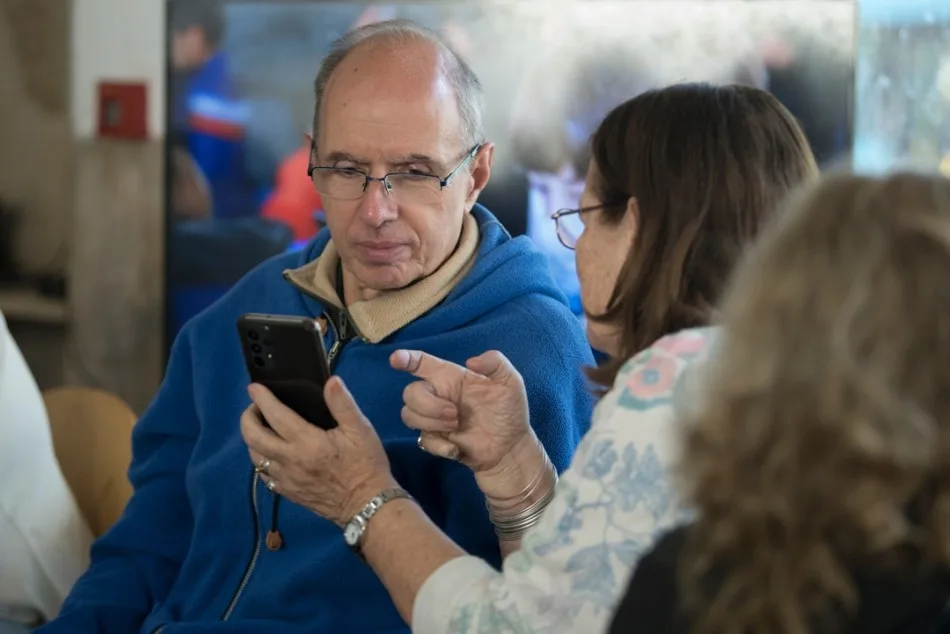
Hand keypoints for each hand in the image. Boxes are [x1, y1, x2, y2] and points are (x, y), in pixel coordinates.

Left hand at [240, 378, 397, 525]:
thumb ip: (342, 404)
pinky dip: (261, 459)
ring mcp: (285, 479)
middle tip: (255, 407)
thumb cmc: (365, 465)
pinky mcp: (287, 493)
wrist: (367, 505)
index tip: (254, 387)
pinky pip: (264, 475)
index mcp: (306, 442)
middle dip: (247, 418)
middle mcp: (289, 460)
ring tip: (263, 428)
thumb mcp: (360, 430)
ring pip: (255, 457)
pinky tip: (271, 453)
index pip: (275, 415)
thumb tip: (330, 380)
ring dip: (252, 439)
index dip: (261, 399)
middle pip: (253, 437)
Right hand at [390, 349, 546, 497]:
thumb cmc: (509, 410)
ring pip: (408, 415)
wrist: (511, 447)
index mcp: (451, 378)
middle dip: (427, 404)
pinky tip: (456, 449)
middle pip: (410, 393)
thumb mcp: (510, 382)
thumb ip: (495, 363)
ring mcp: (434, 420)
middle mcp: (438, 396)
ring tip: (457, 426)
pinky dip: (439, 445)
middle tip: (455, 414)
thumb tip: (471, 361)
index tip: (396, 360)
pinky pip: (422, 440)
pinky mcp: (436, 441)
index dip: (406, 359)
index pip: (422, 364)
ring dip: (430, 422)